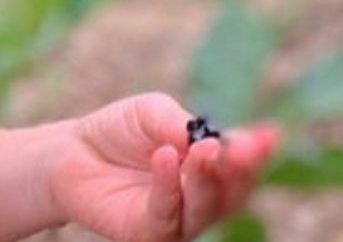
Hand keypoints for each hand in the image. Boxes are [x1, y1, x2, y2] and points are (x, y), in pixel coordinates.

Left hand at [44, 92, 279, 241]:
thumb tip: (207, 139)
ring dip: (207, 178)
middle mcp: (199, 197)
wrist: (72, 151)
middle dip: (240, 169)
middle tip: (241, 146)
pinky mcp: (148, 233)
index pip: (240, 164)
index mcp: (207, 167)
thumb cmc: (119, 130)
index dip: (256, 151)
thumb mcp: (151, 112)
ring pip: (205, 208)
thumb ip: (178, 124)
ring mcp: (177, 219)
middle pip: (232, 192)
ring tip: (203, 149)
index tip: (270, 134)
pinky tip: (165, 157)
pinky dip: (167, 186)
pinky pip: (165, 216)